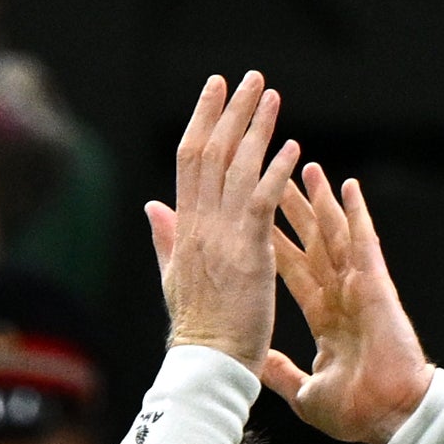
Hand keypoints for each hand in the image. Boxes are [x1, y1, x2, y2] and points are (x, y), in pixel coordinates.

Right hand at [144, 73, 295, 370]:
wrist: (206, 365)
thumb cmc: (197, 331)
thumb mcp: (173, 276)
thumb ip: (165, 237)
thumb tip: (151, 207)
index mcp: (184, 229)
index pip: (189, 161)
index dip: (202, 121)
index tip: (214, 90)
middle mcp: (200, 225)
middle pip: (210, 152)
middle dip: (229, 111)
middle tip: (247, 77)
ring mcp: (223, 237)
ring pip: (236, 168)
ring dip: (255, 128)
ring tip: (271, 95)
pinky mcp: (249, 253)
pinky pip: (262, 202)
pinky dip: (276, 171)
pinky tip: (292, 147)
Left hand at [262, 163, 426, 443]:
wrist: (391, 419)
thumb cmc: (357, 412)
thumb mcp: (305, 393)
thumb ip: (280, 373)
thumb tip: (255, 360)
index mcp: (325, 319)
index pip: (292, 272)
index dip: (274, 244)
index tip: (256, 218)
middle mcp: (341, 296)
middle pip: (310, 243)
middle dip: (291, 211)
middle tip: (273, 177)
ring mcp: (360, 289)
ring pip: (334, 235)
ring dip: (320, 202)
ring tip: (306, 167)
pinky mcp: (376, 286)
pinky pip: (364, 242)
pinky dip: (356, 213)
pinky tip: (348, 185)